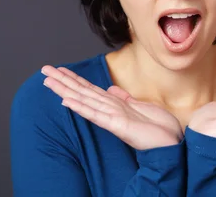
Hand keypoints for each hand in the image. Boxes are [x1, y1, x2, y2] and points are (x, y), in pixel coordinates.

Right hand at [41, 65, 182, 149]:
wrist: (171, 144)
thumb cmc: (158, 128)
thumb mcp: (141, 107)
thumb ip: (124, 98)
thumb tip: (111, 88)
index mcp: (113, 105)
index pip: (89, 89)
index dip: (74, 79)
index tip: (60, 69)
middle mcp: (108, 110)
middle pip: (81, 92)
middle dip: (62, 81)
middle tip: (44, 70)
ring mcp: (110, 118)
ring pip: (83, 100)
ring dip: (65, 90)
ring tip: (49, 81)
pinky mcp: (116, 125)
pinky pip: (95, 114)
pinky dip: (81, 107)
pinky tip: (67, 101)